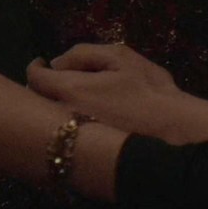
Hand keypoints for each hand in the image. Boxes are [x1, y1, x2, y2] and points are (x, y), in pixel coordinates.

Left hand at [27, 43, 186, 139]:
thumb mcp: (120, 57)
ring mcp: (69, 139)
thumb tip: (56, 63)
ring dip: (50, 106)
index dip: (35, 66)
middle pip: (35, 100)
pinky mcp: (78, 154)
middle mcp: (62, 117)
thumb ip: (83, 54)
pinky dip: (61, 124)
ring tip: (68, 99)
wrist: (172, 130)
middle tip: (56, 80)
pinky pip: (60, 135)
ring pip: (46, 119)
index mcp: (69, 90)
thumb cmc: (148, 89)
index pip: (34, 78)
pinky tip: (79, 120)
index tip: (42, 62)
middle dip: (41, 88)